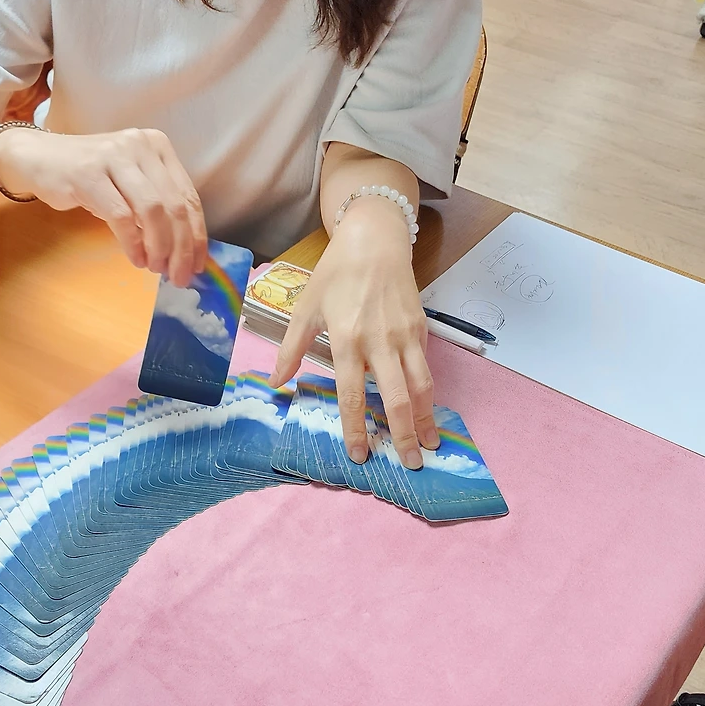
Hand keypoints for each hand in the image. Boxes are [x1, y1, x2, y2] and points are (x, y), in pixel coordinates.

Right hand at [0, 125, 206, 286]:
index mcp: (158, 147)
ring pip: (152, 211)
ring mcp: (114, 156)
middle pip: (174, 205)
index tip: (199, 265)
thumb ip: (157, 207)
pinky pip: (122, 216)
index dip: (197, 235)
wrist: (40, 158)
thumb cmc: (91, 177)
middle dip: (182, 248)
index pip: (188, 196)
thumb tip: (185, 250)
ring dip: (159, 247)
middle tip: (179, 276)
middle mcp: (140, 146)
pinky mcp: (89, 174)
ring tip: (156, 268)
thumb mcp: (131, 185)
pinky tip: (136, 258)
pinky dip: (133, 243)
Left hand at [273, 207, 437, 467]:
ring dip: (427, 419)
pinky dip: (429, 394)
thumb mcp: (306, 308)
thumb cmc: (335, 275)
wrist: (374, 241)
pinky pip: (426, 369)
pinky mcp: (421, 330)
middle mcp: (379, 342)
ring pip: (422, 386)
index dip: (356, 428)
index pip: (352, 395)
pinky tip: (427, 412)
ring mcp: (405, 336)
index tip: (360, 455)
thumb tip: (275, 383)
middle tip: (409, 464)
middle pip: (397, 398)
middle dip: (404, 435)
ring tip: (429, 446)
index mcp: (346, 340)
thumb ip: (291, 349)